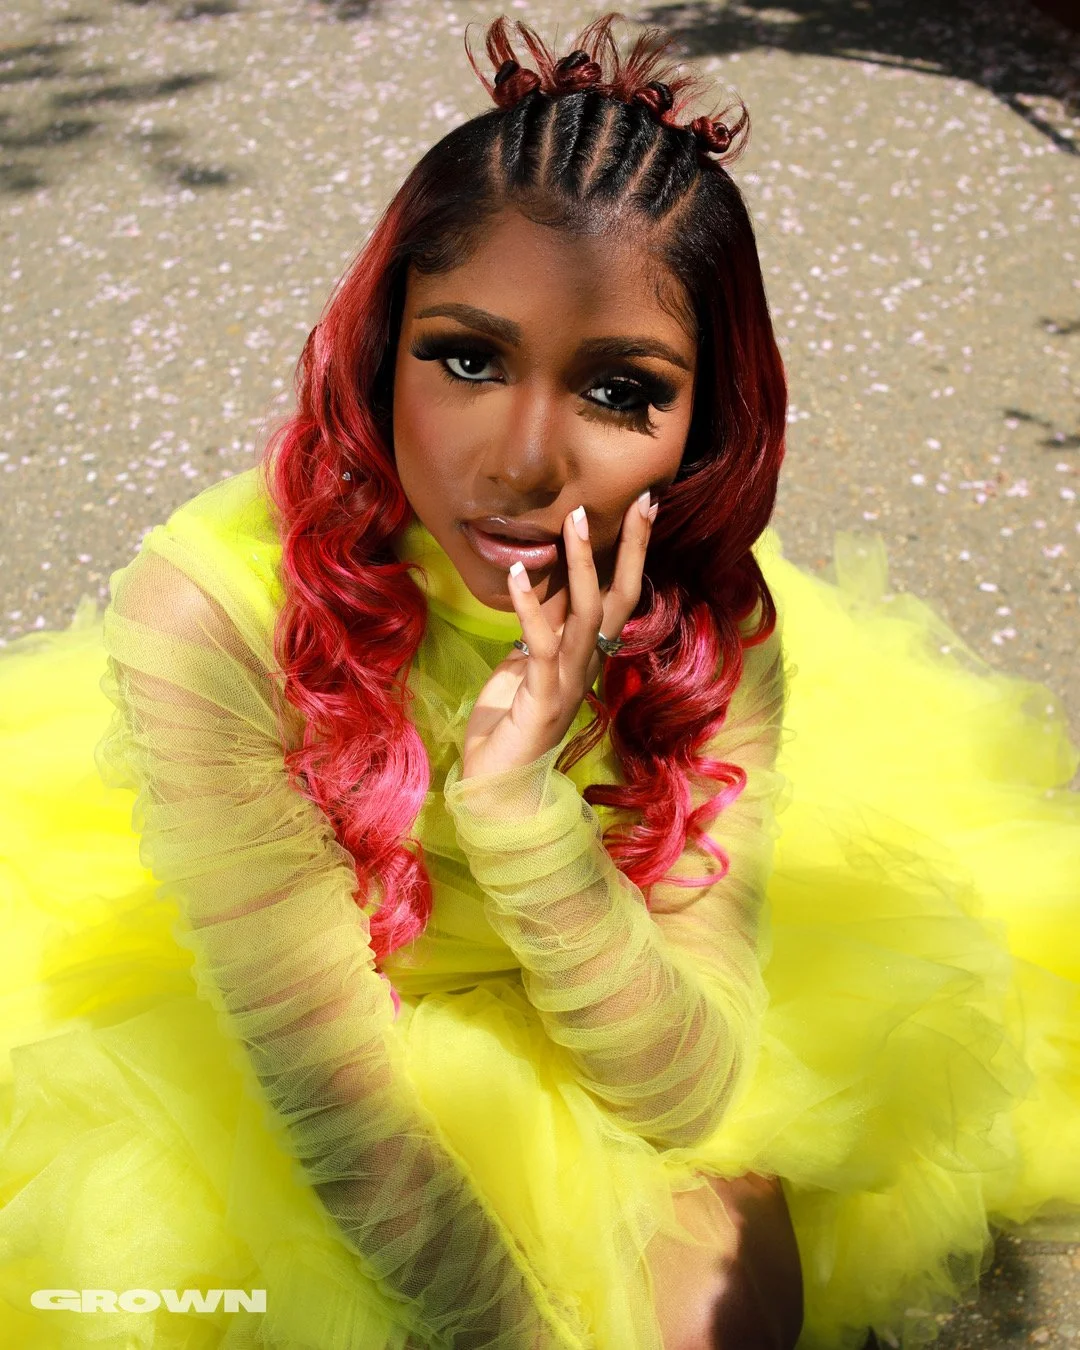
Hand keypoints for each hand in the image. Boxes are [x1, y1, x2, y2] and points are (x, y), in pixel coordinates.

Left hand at [460, 490, 658, 780]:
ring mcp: (568, 683)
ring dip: (581, 565)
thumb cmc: (507, 727)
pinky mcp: (541, 699)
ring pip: (587, 615)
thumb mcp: (523, 666)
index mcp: (585, 657)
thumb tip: (540, 591)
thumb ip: (539, 633)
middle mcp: (587, 667)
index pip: (617, 597)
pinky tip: (513, 574)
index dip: (631, 554)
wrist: (496, 789)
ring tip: (573, 521)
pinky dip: (528, 607)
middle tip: (642, 501)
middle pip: (619, 599)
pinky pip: (541, 645)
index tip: (644, 508)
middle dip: (631, 549)